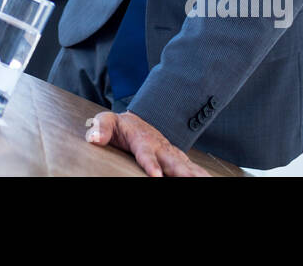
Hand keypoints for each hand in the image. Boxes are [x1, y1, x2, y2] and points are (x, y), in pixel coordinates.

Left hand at [86, 110, 211, 176]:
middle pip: (172, 161)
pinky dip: (200, 173)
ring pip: (185, 164)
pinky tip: (209, 180)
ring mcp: (169, 152)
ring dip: (196, 174)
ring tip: (207, 181)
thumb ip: (100, 128)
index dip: (151, 164)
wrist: (136, 121)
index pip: (146, 154)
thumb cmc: (120, 125)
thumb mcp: (106, 121)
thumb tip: (93, 138)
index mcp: (141, 140)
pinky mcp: (176, 157)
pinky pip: (190, 166)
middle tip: (192, 180)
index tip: (156, 176)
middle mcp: (159, 146)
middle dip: (182, 172)